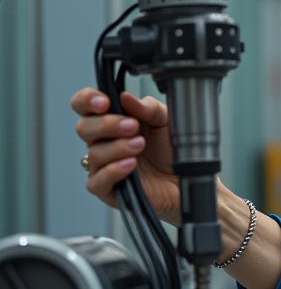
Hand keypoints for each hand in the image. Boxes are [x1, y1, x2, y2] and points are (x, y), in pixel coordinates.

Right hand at [71, 88, 180, 224]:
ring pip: (94, 154)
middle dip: (107, 124)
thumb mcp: (166, 121)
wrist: (187, 177)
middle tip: (133, 126)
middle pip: (84, 128)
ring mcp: (103, 166)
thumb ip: (148, 107)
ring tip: (140, 145)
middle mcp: (103, 142)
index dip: (87, 101)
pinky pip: (97, 182)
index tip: (104, 102)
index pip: (84, 106)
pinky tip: (131, 164)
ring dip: (118, 147)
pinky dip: (113, 170)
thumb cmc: (173, 149)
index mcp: (112, 120)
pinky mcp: (108, 190)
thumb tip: (125, 97)